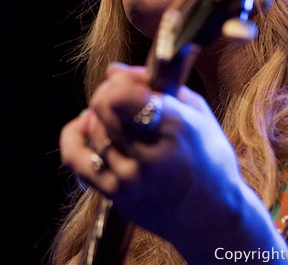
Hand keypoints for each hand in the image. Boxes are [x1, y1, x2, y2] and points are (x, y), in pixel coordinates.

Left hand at [59, 63, 254, 250]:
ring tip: (117, 118)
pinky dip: (74, 136)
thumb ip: (154, 86)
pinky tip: (87, 129)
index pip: (123, 94)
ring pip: (92, 129)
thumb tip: (112, 70)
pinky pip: (75, 158)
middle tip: (120, 96)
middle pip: (103, 105)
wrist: (212, 216)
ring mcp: (129, 178)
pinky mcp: (115, 195)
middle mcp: (149, 154)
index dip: (120, 81)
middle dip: (108, 92)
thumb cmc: (209, 159)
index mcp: (175, 127)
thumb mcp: (196, 112)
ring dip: (99, 116)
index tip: (128, 81)